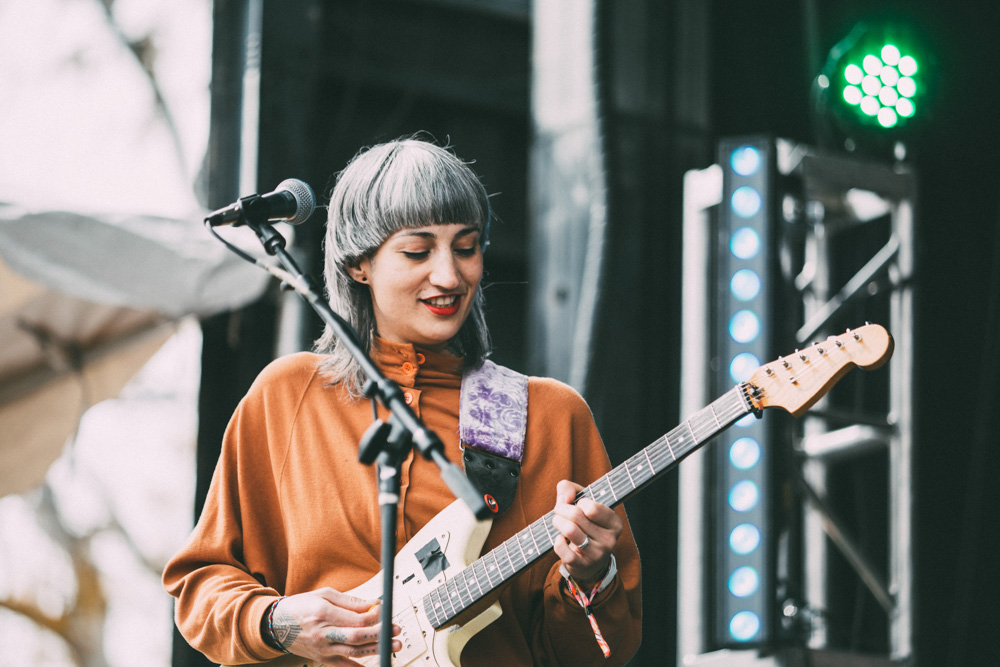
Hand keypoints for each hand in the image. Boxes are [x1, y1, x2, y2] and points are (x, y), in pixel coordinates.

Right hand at [269, 588, 400, 663]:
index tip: (386, 612)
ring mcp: (322, 650)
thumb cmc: (301, 607)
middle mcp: (323, 634)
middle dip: (380, 634)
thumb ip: (350, 601)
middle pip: (356, 637)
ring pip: (353, 653)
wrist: (277, 625)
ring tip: (394, 646)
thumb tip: (373, 604)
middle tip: (396, 630)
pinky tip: (373, 666)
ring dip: (376, 649)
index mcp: (323, 614)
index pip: (355, 619)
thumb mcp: (324, 594)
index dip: (374, 617)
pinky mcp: (323, 660)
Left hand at [551, 479, 622, 585]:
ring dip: (557, 522)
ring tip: (558, 522)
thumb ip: (571, 489)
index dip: (578, 502)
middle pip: (576, 515)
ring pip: (569, 530)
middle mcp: (610, 539)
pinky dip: (557, 542)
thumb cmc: (585, 526)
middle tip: (560, 511)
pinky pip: (563, 549)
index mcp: (614, 522)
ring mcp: (597, 554)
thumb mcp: (583, 504)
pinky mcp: (582, 565)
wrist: (589, 563)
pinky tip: (560, 539)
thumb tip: (565, 495)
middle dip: (561, 509)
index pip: (592, 507)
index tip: (576, 504)